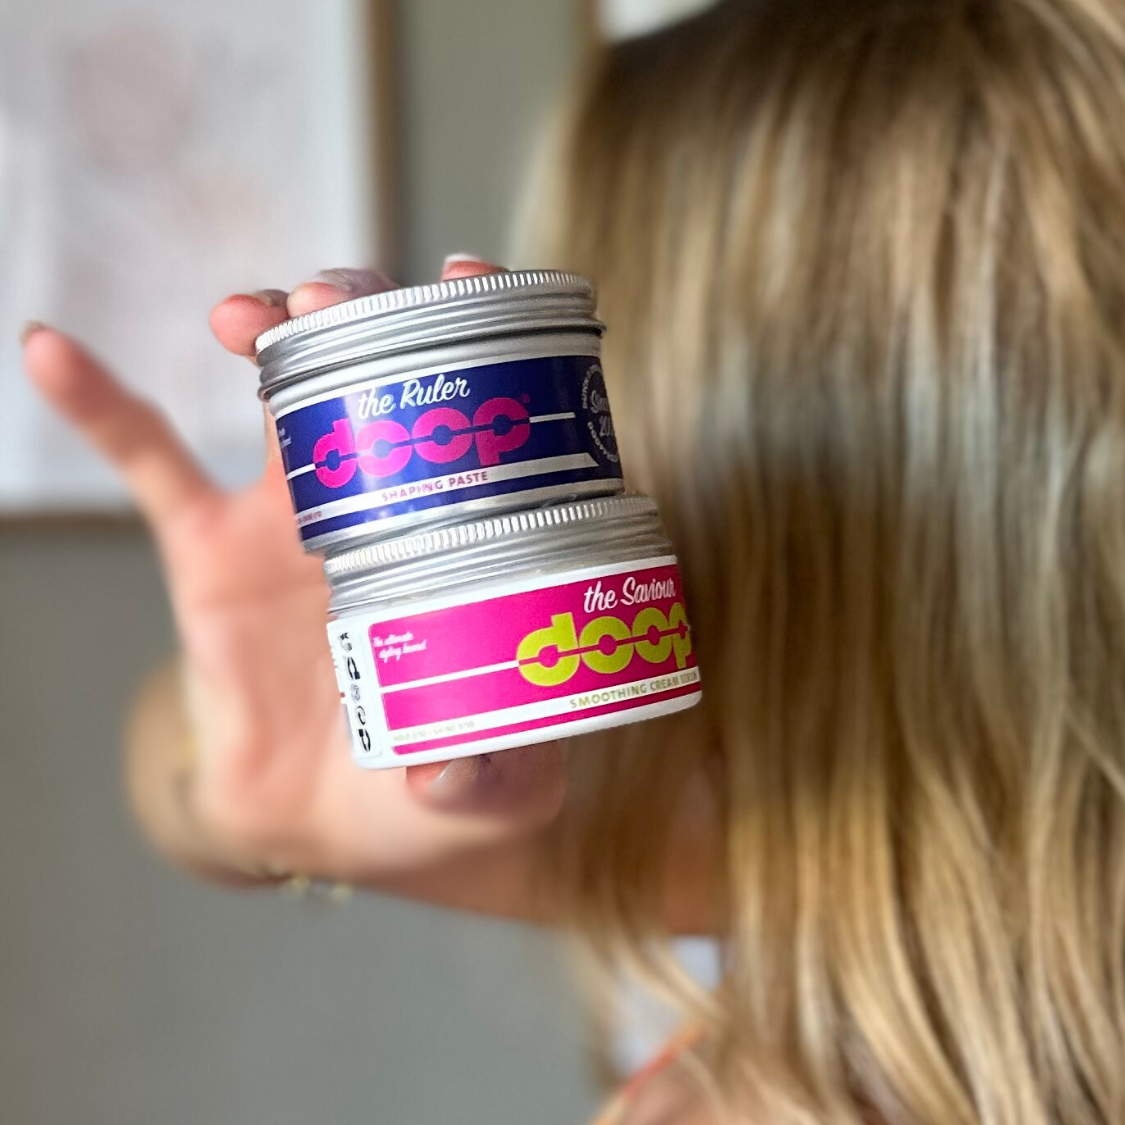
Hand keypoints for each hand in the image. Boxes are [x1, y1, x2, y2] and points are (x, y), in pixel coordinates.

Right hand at [23, 257, 567, 890]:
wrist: (330, 823)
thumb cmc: (425, 788)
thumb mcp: (484, 795)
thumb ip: (490, 782)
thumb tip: (460, 770)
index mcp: (460, 539)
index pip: (477, 413)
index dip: (475, 334)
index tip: (470, 285)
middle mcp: (385, 507)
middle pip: (374, 371)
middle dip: (360, 315)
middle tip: (343, 307)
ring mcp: (292, 521)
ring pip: (276, 390)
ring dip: (264, 328)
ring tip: (248, 318)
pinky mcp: (209, 555)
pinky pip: (150, 466)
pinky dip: (103, 408)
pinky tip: (53, 349)